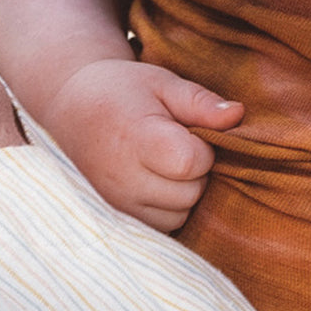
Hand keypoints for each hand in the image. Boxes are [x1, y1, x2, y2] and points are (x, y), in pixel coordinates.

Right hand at [41, 59, 243, 230]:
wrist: (72, 109)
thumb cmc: (124, 91)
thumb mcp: (164, 83)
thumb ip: (201, 102)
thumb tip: (237, 115)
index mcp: (136, 140)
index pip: (191, 163)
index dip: (204, 148)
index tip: (191, 131)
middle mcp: (122, 180)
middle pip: (189, 194)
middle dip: (197, 171)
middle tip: (180, 144)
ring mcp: (115, 204)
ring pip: (178, 215)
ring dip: (184, 192)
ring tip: (167, 162)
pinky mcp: (114, 218)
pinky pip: (160, 227)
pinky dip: (168, 208)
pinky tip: (158, 180)